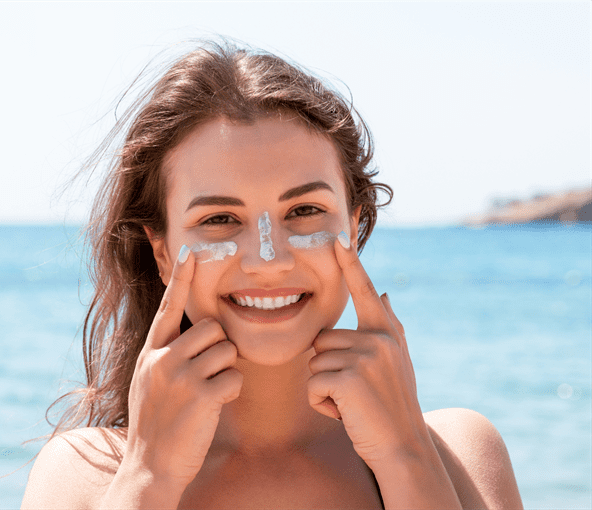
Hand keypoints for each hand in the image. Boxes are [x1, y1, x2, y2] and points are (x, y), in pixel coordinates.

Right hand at [124, 246, 242, 489]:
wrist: (150, 464)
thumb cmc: (155, 422)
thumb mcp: (149, 381)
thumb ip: (166, 354)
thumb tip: (197, 334)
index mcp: (150, 352)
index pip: (168, 307)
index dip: (181, 278)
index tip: (192, 251)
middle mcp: (162, 358)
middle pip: (211, 328)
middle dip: (219, 347)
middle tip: (209, 372)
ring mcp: (180, 377)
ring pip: (226, 351)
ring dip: (226, 370)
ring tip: (209, 391)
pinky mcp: (201, 396)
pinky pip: (234, 378)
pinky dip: (231, 391)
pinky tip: (215, 405)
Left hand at [307, 234, 425, 465]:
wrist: (402, 447)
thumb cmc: (393, 405)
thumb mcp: (397, 362)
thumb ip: (389, 326)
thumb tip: (385, 294)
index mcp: (386, 332)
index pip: (365, 291)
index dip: (351, 265)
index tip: (340, 237)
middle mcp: (378, 338)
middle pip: (322, 339)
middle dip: (328, 369)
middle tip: (354, 392)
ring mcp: (365, 357)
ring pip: (314, 363)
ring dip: (323, 388)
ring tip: (352, 403)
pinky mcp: (349, 378)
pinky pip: (312, 384)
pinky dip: (320, 403)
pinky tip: (345, 414)